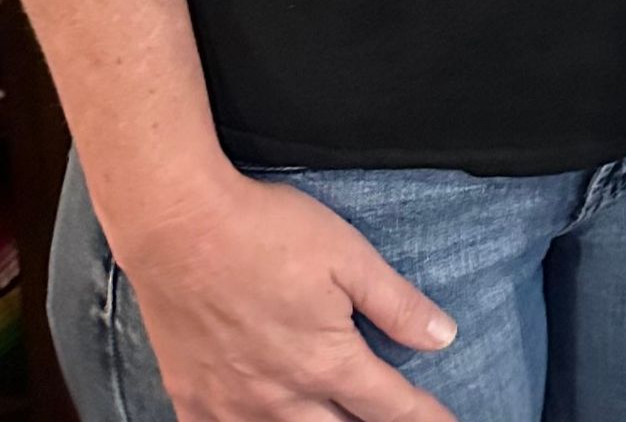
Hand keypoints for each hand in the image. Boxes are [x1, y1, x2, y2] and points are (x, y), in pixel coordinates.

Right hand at [117, 167, 457, 420]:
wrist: (179, 226)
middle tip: (390, 421)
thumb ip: (396, 304)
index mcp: (325, 362)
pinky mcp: (190, 397)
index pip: (389, 406)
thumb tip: (443, 337)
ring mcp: (231, 405)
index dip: (424, 418)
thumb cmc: (267, 232)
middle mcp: (280, 398)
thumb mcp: (348, 256)